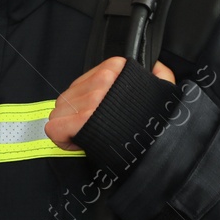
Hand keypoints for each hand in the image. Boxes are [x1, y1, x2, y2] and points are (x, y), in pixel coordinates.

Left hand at [45, 57, 175, 150]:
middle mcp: (102, 82)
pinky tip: (79, 142)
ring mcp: (90, 100)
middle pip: (72, 95)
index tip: (101, 111)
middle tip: (96, 126)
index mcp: (117, 69)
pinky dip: (63, 138)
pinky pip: (55, 127)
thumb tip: (153, 66)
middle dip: (79, 112)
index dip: (92, 96)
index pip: (89, 77)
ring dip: (70, 123)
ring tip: (89, 134)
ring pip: (61, 109)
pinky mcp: (79, 121)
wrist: (156, 152)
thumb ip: (159, 75)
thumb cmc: (156, 127)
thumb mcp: (164, 91)